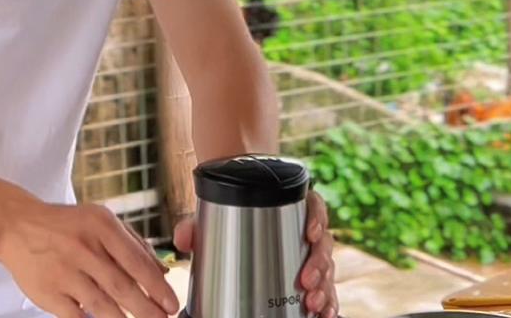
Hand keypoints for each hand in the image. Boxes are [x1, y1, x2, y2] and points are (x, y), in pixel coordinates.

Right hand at [0, 198, 178, 317]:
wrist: (18, 227)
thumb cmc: (66, 225)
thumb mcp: (100, 220)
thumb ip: (132, 243)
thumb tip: (161, 269)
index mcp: (101, 226)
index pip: (136, 260)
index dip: (157, 286)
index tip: (172, 303)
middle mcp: (84, 247)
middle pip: (122, 286)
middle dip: (147, 309)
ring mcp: (64, 272)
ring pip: (102, 305)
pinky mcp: (48, 293)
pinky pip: (77, 317)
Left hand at [174, 190, 337, 317]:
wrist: (230, 221)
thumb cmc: (225, 214)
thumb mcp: (210, 216)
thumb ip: (194, 224)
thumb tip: (183, 239)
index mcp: (288, 204)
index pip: (313, 205)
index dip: (317, 219)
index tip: (309, 233)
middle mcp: (304, 228)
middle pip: (322, 242)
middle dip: (319, 265)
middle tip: (306, 282)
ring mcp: (307, 252)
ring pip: (326, 266)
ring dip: (325, 287)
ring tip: (313, 304)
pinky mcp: (308, 274)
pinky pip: (326, 286)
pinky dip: (328, 300)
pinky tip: (326, 313)